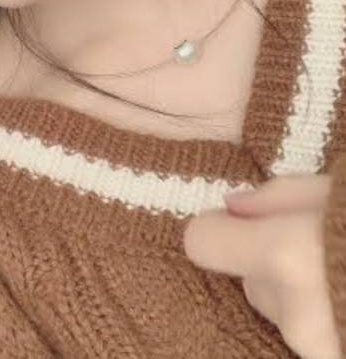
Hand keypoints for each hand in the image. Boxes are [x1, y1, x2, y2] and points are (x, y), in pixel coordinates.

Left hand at [182, 173, 341, 358]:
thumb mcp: (333, 189)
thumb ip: (276, 195)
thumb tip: (232, 206)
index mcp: (288, 256)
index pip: (201, 243)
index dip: (218, 230)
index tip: (237, 222)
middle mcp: (293, 313)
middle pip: (249, 282)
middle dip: (271, 265)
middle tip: (314, 246)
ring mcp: (315, 351)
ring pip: (282, 313)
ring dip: (300, 298)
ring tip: (336, 274)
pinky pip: (309, 336)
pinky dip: (321, 319)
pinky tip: (341, 297)